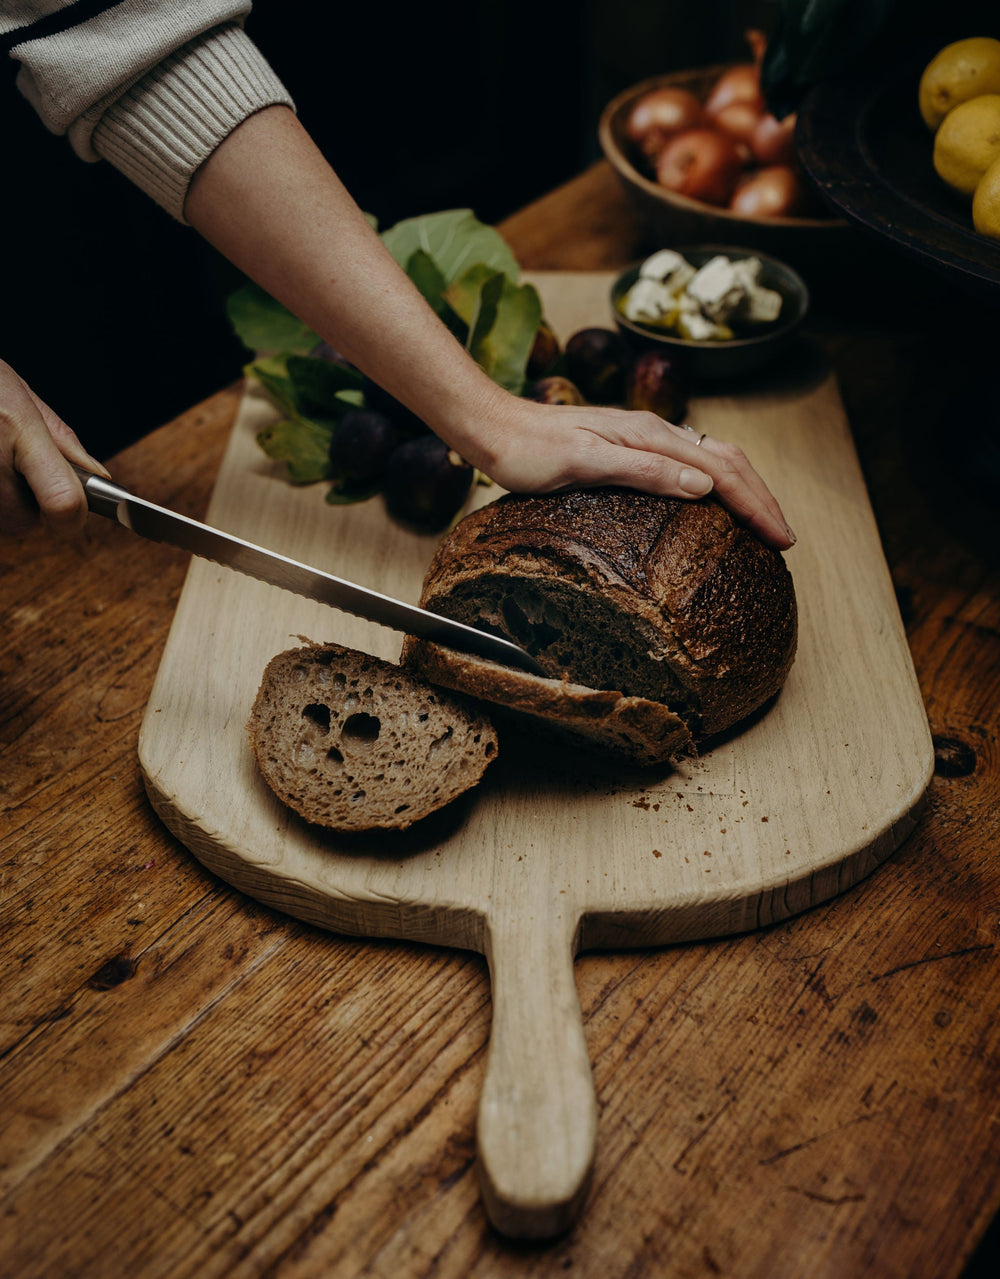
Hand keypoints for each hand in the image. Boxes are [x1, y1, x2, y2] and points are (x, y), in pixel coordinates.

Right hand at [0, 359, 108, 538]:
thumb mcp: (22, 396)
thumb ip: (62, 440)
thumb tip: (98, 477)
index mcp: (18, 427)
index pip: (62, 499)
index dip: (73, 516)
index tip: (74, 512)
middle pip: (24, 522)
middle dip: (28, 505)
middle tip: (16, 471)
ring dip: (3, 503)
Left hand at [469, 392, 796, 551]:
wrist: (493, 427)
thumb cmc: (529, 451)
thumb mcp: (584, 465)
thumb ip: (644, 471)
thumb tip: (704, 485)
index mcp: (651, 437)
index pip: (723, 471)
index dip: (757, 505)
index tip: (782, 538)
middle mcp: (655, 433)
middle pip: (728, 462)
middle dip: (762, 498)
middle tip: (785, 539)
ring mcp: (644, 438)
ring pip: (713, 460)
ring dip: (745, 490)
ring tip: (763, 523)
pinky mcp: (630, 447)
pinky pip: (690, 464)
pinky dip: (718, 485)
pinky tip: (714, 505)